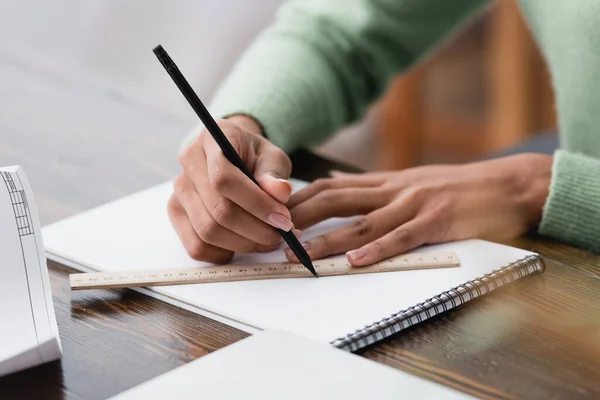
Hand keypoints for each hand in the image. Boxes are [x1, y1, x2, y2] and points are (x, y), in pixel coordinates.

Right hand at [168, 115, 296, 263]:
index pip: (224, 179)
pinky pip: (196, 246)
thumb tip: (281, 192)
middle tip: (280, 234)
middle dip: (256, 229)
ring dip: (244, 243)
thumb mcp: (271, 157)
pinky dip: (224, 253)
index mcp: (211, 140)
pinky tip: (243, 243)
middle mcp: (188, 164)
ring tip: (267, 240)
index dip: (256, 204)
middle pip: (218, 210)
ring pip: (208, 232)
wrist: (233, 157)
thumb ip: (274, 174)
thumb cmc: (254, 157)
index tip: (283, 218)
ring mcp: (179, 191)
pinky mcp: (176, 213)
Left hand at [285, 153, 552, 265]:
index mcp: (384, 182)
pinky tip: (356, 260)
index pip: (331, 186)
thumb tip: (333, 182)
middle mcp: (393, 190)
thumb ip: (371, 186)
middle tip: (273, 233)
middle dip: (302, 216)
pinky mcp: (436, 222)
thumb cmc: (455, 188)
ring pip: (363, 222)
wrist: (504, 185)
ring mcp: (414, 205)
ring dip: (328, 239)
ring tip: (302, 254)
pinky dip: (377, 249)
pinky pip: (402, 237)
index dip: (301, 198)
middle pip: (336, 200)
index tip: (274, 211)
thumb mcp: (407, 180)